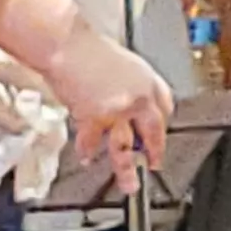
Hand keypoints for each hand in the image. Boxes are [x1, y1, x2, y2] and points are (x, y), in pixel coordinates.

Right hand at [40, 31, 173, 194]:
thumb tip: (128, 105)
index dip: (161, 125)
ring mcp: (118, 111)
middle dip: (155, 152)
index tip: (158, 136)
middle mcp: (138, 97)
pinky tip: (87, 158)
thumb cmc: (86, 49)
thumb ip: (130, 86)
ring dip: (125, 169)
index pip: (165, 107)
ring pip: (125, 148)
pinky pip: (93, 142)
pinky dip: (88, 151)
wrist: (66, 45)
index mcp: (146, 80)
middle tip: (154, 164)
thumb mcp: (121, 63)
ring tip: (129, 184)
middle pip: (154, 132)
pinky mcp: (96, 118)